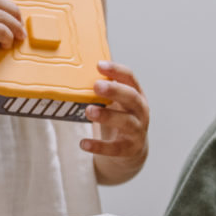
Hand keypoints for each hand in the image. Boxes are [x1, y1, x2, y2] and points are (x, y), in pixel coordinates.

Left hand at [81, 60, 149, 181]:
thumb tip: (74, 72)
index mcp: (136, 94)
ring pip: (126, 122)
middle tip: (96, 86)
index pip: (129, 78)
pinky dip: (99, 146)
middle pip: (131, 97)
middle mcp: (140, 111)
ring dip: (108, 116)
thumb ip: (103, 91)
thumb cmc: (119, 118)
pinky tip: (83, 143)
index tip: (99, 65)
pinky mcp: (129, 149)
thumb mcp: (116, 102)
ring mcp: (137, 130)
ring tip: (89, 111)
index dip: (116, 70)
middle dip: (114, 90)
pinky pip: (114, 148)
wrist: (132, 150)